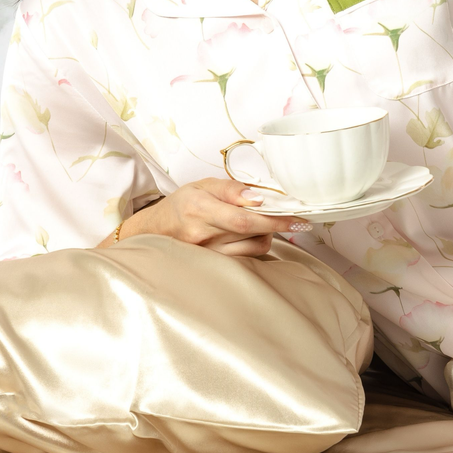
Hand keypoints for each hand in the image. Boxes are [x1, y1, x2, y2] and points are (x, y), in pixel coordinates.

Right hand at [101, 177, 309, 256]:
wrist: (154, 231)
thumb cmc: (181, 205)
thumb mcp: (202, 185)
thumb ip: (232, 189)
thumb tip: (259, 197)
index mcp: (199, 209)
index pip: (244, 218)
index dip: (273, 219)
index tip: (297, 218)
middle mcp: (202, 236)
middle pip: (252, 234)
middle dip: (275, 224)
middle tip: (285, 215)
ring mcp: (207, 255)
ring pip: (253, 249)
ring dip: (265, 235)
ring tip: (260, 223)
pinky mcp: (213, 267)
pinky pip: (246, 259)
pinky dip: (255, 247)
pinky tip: (250, 237)